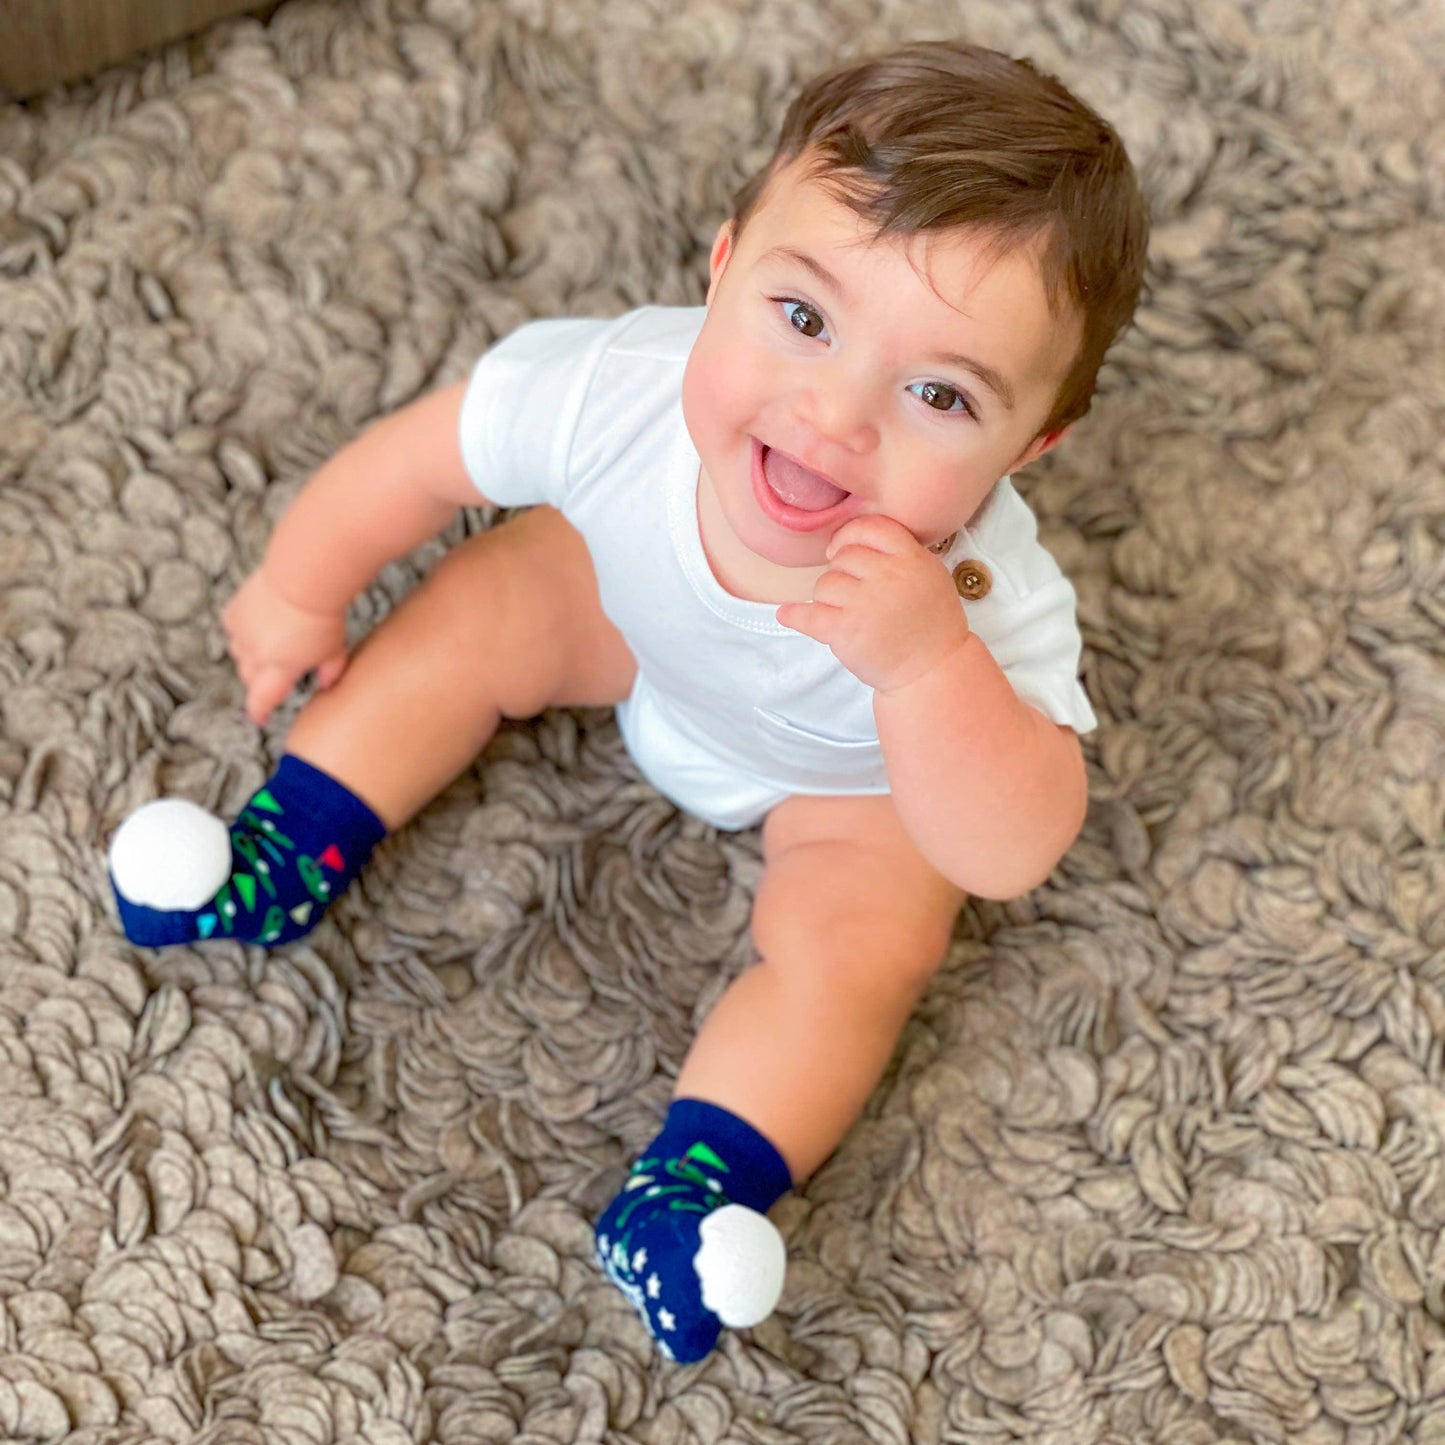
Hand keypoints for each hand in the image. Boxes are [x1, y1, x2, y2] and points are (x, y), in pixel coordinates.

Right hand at [220, 564, 349, 725]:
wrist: (302, 579)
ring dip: (250, 654)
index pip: (261, 700)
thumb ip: (330, 670)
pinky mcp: (234, 612)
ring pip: (239, 654)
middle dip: (260, 679)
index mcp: (279, 671)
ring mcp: (241, 634)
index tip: (259, 718)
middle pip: (249, 677)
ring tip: (270, 643)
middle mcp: (255, 656)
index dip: (259, 711)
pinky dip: (242, 629)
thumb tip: (327, 684)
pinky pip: (233, 628)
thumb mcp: (335, 649)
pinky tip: (256, 622)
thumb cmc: (323, 617)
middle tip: (276, 671)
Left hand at [775, 515, 970, 693]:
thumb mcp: (930, 575)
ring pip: (824, 584)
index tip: (841, 549)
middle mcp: (888, 577)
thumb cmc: (931, 624)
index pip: (870, 528)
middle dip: (842, 574)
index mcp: (911, 559)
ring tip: (848, 614)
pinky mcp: (846, 632)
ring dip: (828, 599)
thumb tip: (853, 540)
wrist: (932, 670)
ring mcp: (865, 604)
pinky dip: (795, 615)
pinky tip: (788, 614)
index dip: (849, 536)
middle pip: (843, 557)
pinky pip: (808, 615)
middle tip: (854, 595)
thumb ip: (899, 553)